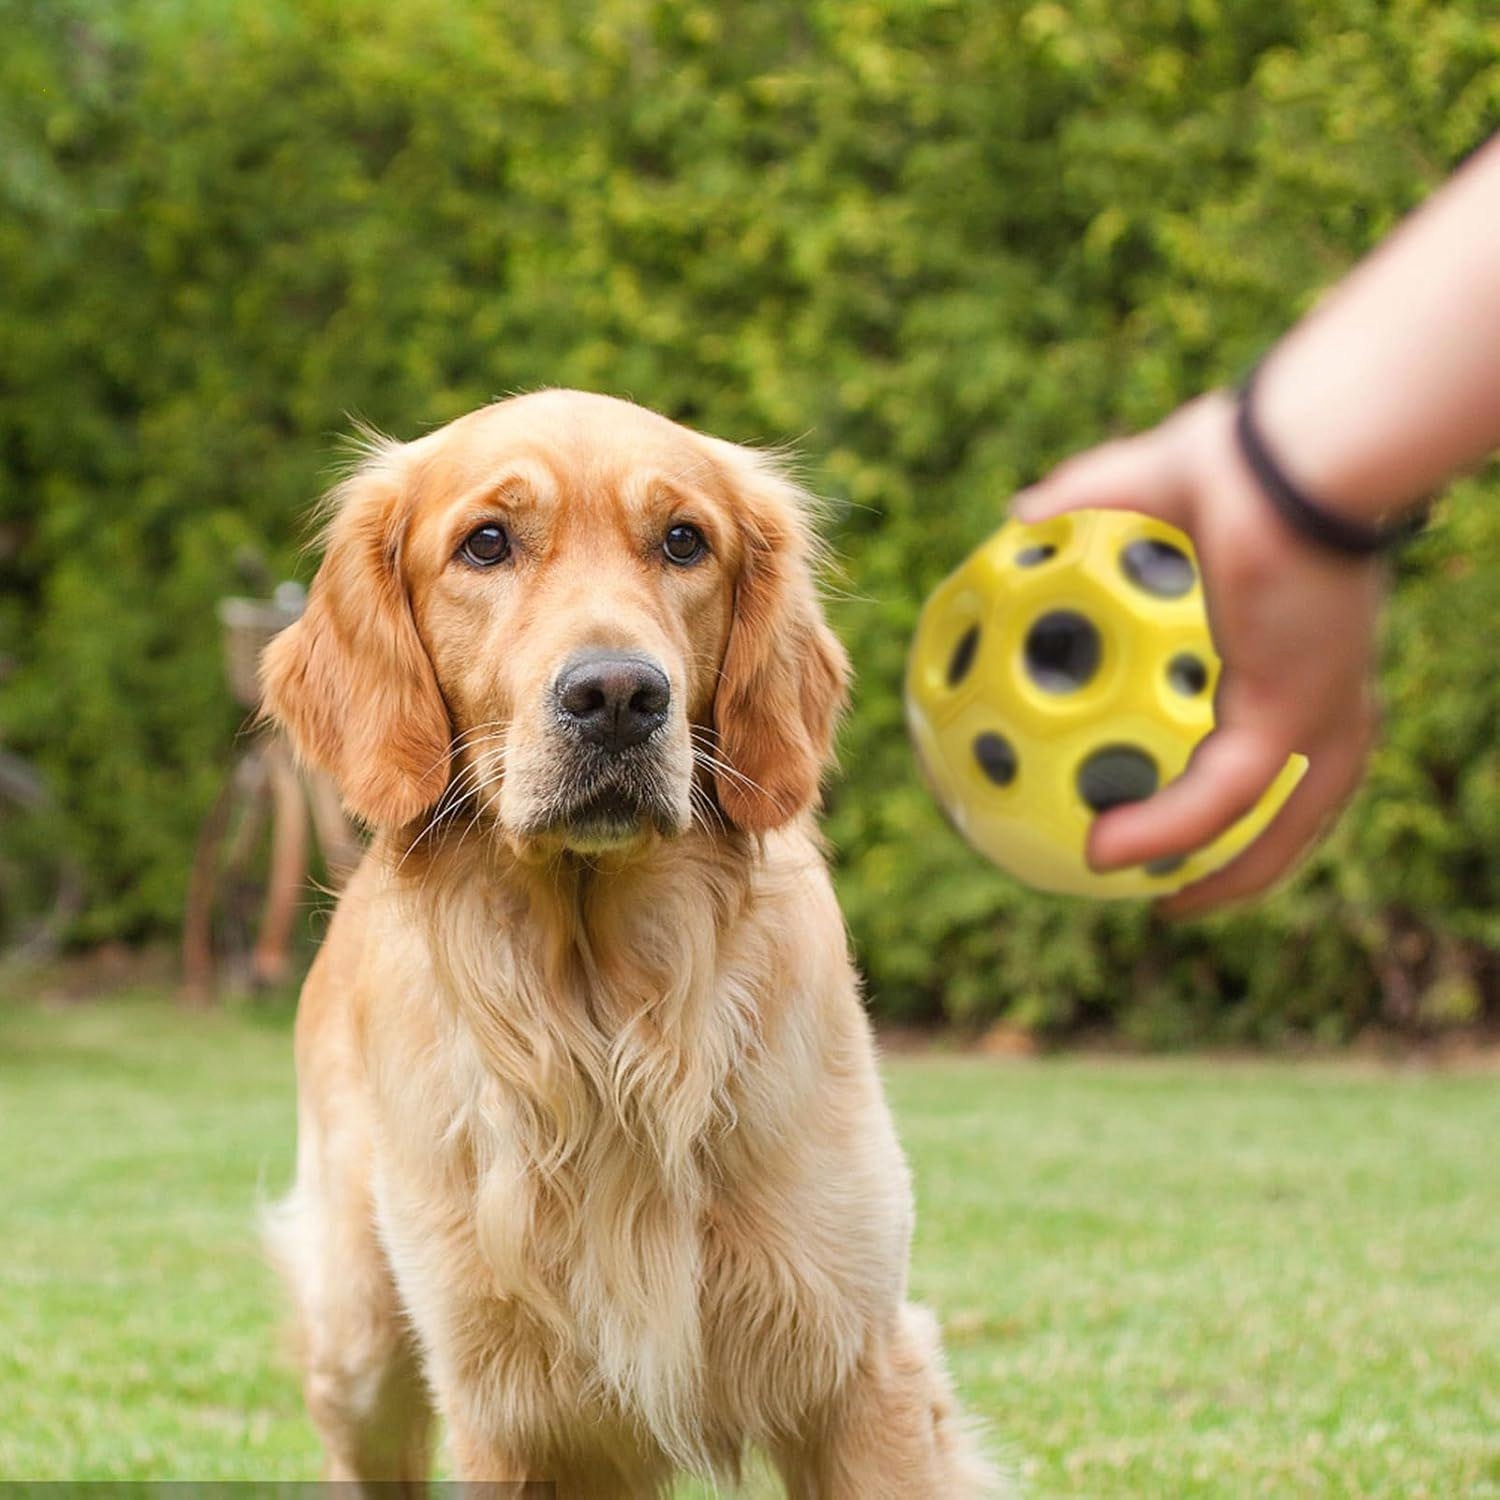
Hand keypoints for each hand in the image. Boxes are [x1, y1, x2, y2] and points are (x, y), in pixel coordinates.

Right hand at [1013, 393, 1384, 916]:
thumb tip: (1021, 510)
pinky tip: (1102, 853)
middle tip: (1182, 887)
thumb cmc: (1239, 452)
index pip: (1282, 743)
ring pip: (1271, 830)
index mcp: (1299, 652)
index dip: (1240, 785)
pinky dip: (1162, 833)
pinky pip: (1218, 798)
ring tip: (1151, 904)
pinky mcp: (1289, 716)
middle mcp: (1325, 696)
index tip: (1184, 805)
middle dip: (1246, 860)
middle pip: (1294, 809)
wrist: (1284, 453)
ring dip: (1212, 877)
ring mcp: (1316, 712)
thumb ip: (1082, 501)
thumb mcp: (1140, 484)